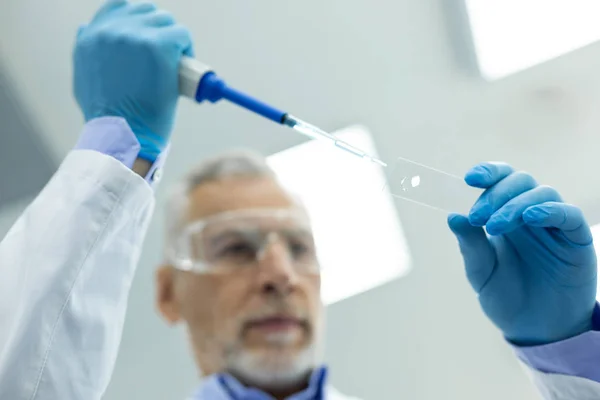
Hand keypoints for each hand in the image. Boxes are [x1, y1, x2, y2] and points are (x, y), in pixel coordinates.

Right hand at [73, 0, 193, 161]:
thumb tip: (86, 31)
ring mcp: (134, 36)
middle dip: (159, 32)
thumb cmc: (108, 118)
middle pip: (147, 11)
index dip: (139, 22)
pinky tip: (183, 69)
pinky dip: (187, 51)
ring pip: (167, 23)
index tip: (149, 39)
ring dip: (175, 42)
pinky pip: (182, 35)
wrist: (123, 136)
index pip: (119, 7)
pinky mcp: (158, 46)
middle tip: (166, 58)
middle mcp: (109, 30)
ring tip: (175, 66)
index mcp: (91, 36)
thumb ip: (89, 52)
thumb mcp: (83, 77)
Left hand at [448, 162, 596, 345]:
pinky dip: (550, 210)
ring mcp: (553, 225)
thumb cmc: (506, 297)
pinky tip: (531, 217)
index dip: (487, 173)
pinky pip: (568, 215)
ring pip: (542, 193)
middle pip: (519, 181)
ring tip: (495, 226)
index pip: (499, 181)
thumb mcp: (481, 273)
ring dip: (515, 204)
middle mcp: (529, 215)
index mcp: (504, 216)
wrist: (535, 329)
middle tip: (478, 216)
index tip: (468, 179)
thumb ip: (470, 245)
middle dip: (496, 193)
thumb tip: (452, 216)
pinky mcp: (576, 239)